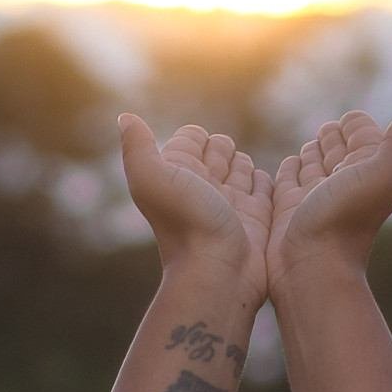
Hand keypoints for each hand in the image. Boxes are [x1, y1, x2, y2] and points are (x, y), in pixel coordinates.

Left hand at [120, 115, 270, 300]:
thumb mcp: (152, 179)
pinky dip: (265, 182)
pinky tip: (265, 183)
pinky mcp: (256, 218)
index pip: (191, 138)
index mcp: (179, 174)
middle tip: (224, 166)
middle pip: (218, 151)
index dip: (199, 137)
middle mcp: (204, 187)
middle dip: (224, 149)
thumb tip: (126, 117)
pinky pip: (264, 190)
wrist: (218, 273)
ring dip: (245, 164)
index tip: (204, 148)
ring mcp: (231, 203)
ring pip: (241, 169)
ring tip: (243, 173)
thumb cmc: (187, 224)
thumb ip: (138, 147)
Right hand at [270, 109, 391, 294]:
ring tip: (310, 145)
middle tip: (328, 130)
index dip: (356, 125)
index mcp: (366, 170)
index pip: (362, 135)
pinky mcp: (287, 210)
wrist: (312, 267)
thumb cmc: (345, 220)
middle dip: (333, 138)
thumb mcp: (382, 176)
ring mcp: (314, 197)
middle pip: (338, 150)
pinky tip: (289, 165)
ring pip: (313, 165)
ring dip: (312, 152)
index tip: (348, 120)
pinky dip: (289, 170)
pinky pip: (287, 181)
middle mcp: (342, 183)